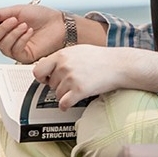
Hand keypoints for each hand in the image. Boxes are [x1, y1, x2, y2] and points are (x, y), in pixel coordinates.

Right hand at [0, 3, 64, 62]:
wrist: (59, 23)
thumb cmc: (42, 16)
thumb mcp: (18, 10)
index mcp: (5, 27)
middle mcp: (8, 39)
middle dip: (1, 28)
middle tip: (13, 20)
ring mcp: (16, 48)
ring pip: (2, 46)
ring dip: (12, 33)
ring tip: (24, 25)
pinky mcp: (25, 56)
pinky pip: (15, 50)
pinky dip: (21, 39)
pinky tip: (29, 32)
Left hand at [32, 45, 157, 109]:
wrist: (119, 65)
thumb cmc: (101, 58)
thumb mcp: (78, 50)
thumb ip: (61, 57)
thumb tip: (45, 64)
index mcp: (61, 55)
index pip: (38, 70)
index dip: (42, 77)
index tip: (48, 79)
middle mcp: (64, 66)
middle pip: (50, 84)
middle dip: (59, 86)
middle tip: (71, 83)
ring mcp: (71, 78)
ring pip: (57, 95)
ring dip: (66, 95)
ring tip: (78, 88)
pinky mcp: (80, 90)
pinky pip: (63, 104)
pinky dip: (65, 106)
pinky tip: (70, 103)